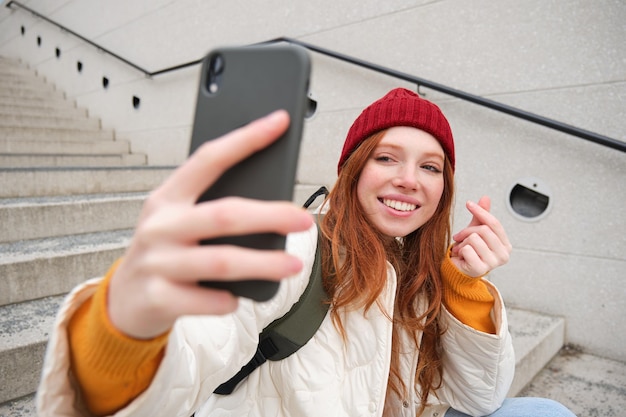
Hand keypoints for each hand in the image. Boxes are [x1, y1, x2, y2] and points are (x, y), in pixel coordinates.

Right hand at [108, 110, 313, 338]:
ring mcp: (157, 262)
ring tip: (294, 265)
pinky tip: (237, 297)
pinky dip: (228, 300)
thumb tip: (271, 204)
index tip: (279, 122)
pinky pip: (207, 300)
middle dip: (270, 216)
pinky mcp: (158, 297)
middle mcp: (160, 225)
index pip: (210, 159)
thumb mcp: (177, 222)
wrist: (123, 301)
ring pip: (222, 261)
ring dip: (263, 264)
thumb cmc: (164, 253)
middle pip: (224, 214)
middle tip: (302, 220)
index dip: (246, 139)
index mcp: (168, 198)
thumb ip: (211, 209)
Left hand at [450, 196, 511, 277]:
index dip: (480, 211)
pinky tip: (461, 256)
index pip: (494, 223)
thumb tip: (485, 198)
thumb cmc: (470, 250)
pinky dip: (460, 250)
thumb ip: (482, 216)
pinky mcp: (480, 269)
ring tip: (462, 248)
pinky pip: (467, 249)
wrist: (459, 270)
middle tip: (459, 237)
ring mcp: (493, 263)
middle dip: (467, 231)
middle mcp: (503, 255)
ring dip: (463, 242)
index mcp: (506, 245)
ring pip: (474, 239)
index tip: (468, 203)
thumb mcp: (476, 231)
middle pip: (484, 230)